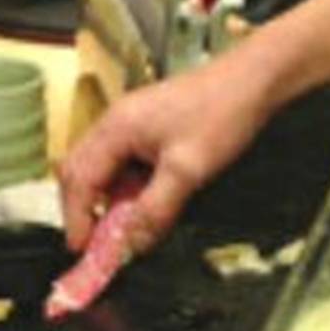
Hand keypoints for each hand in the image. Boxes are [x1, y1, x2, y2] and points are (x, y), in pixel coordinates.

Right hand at [57, 59, 269, 251]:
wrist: (252, 79)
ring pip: (101, 168)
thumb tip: (131, 245)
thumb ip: (155, 210)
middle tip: (96, 244)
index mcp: (115, 129)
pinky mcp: (147, 126)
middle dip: (83, 209)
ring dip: (107, 199)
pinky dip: (126, 187)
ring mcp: (129, 122)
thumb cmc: (221, 115)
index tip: (82, 251)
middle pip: (80, 172)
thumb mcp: (188, 170)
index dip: (77, 218)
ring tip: (122, 228)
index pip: (79, 180)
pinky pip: (122, 162)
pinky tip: (144, 202)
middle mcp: (114, 122)